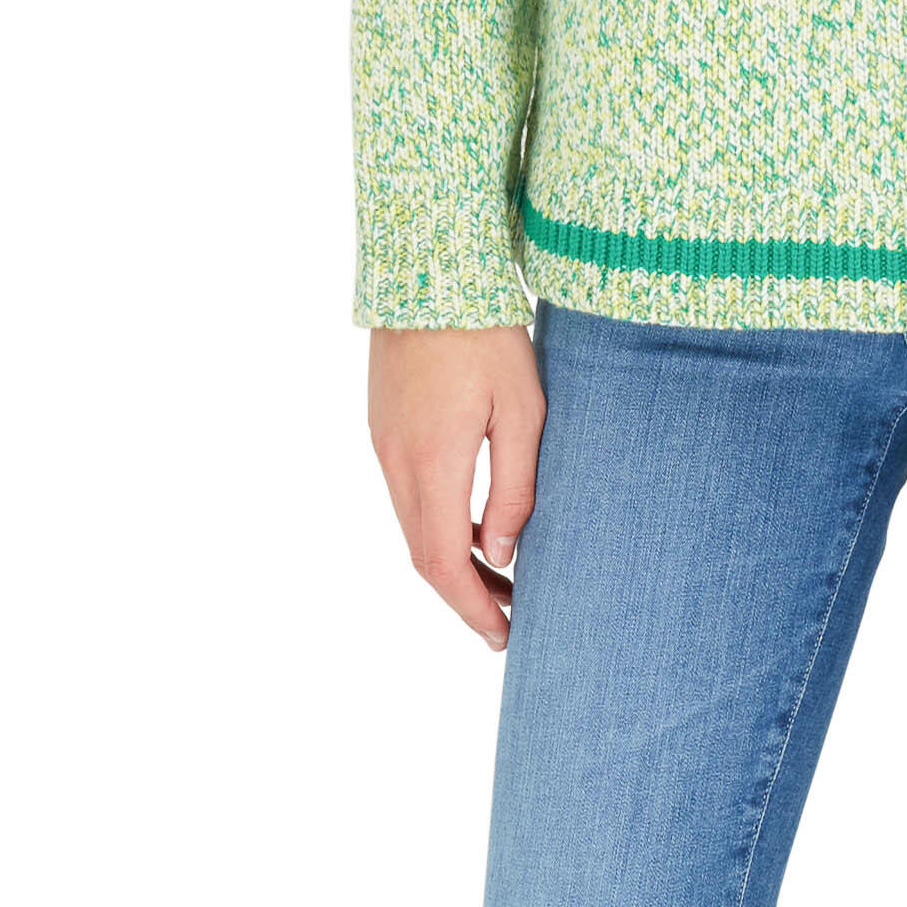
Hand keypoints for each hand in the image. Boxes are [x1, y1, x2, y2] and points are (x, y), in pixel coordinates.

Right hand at [368, 324, 543, 647]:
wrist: (430, 270)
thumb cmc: (489, 335)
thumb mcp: (524, 413)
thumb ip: (515, 490)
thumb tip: (501, 555)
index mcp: (432, 462)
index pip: (443, 564)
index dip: (472, 608)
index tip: (503, 636)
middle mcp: (396, 461)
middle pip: (422, 555)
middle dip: (465, 595)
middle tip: (510, 619)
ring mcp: (383, 444)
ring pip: (412, 528)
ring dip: (452, 562)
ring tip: (502, 579)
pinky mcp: (382, 427)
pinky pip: (407, 496)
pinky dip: (438, 527)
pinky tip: (475, 528)